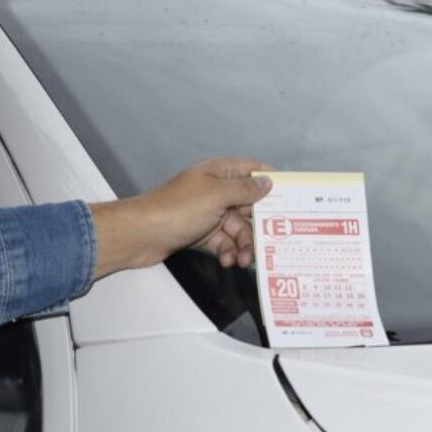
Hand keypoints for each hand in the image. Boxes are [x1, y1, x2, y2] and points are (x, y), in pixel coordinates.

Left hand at [89, 158, 273, 279]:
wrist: (140, 236)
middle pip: (250, 206)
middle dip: (259, 225)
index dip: (272, 181)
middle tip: (270, 242)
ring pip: (238, 228)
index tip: (292, 197)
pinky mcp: (202, 233)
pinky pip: (224, 242)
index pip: (253, 170)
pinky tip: (227, 260)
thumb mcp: (216, 196)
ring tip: (244, 260)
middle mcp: (216, 191)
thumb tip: (268, 182)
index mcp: (219, 173)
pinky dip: (228, 252)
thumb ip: (245, 190)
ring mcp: (209, 213)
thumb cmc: (174, 209)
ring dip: (243, 245)